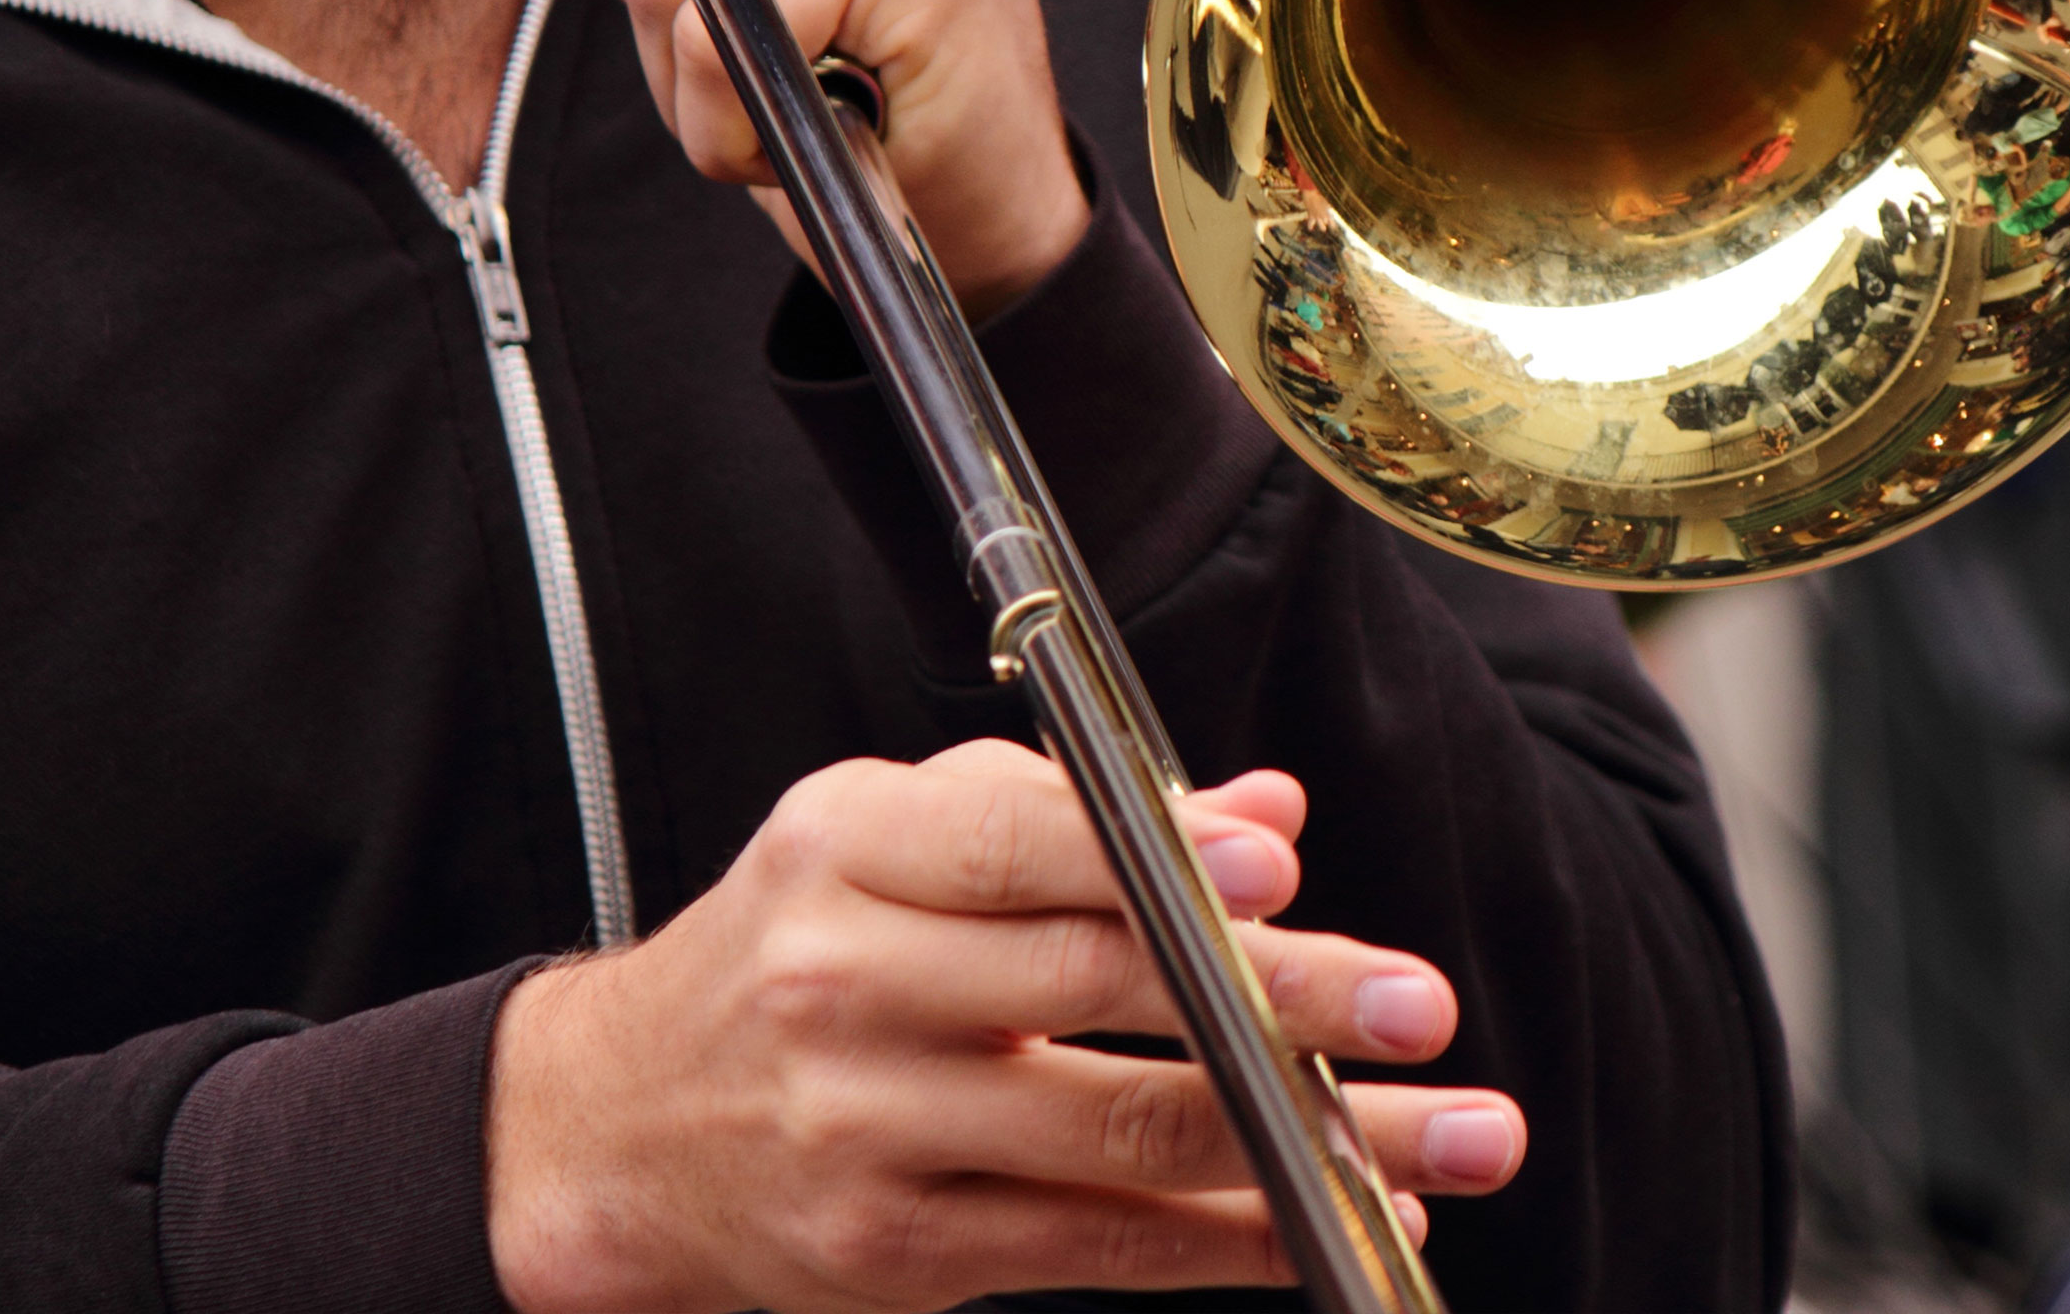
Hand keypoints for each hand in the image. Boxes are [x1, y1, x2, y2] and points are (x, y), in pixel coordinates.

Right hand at [485, 739, 1526, 1313]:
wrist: (617, 1131)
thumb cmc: (791, 951)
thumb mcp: (890, 839)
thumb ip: (1071, 816)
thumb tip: (1267, 815)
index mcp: (848, 852)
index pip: (1020, 841)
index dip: (1159, 854)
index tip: (1280, 870)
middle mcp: (845, 986)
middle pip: (1100, 987)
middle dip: (1282, 999)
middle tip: (1420, 1003)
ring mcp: (866, 1133)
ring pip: (1125, 1140)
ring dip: (1308, 1142)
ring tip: (1453, 1139)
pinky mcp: (896, 1254)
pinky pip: (1098, 1249)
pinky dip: (1231, 1241)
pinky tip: (1331, 1215)